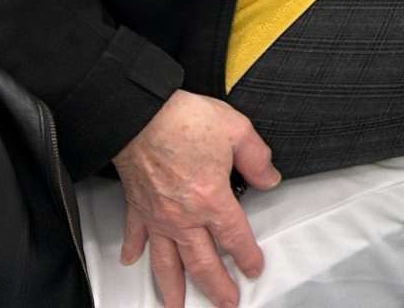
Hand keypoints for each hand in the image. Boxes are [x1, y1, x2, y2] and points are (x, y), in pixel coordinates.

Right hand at [115, 91, 278, 307]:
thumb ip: (257, 159)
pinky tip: (133, 262)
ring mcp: (157, 216)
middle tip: (226, 304)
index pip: (235, 237)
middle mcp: (183, 217)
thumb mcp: (238, 131)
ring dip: (172, 288)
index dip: (247, 257)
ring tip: (176, 307)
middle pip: (202, 262)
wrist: (141, 116)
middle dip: (216, 287)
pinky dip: (134, 251)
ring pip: (166, 262)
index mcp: (212, 200)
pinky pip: (134, 236)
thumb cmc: (187, 121)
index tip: (254, 270)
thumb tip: (270, 179)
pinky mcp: (136, 207)